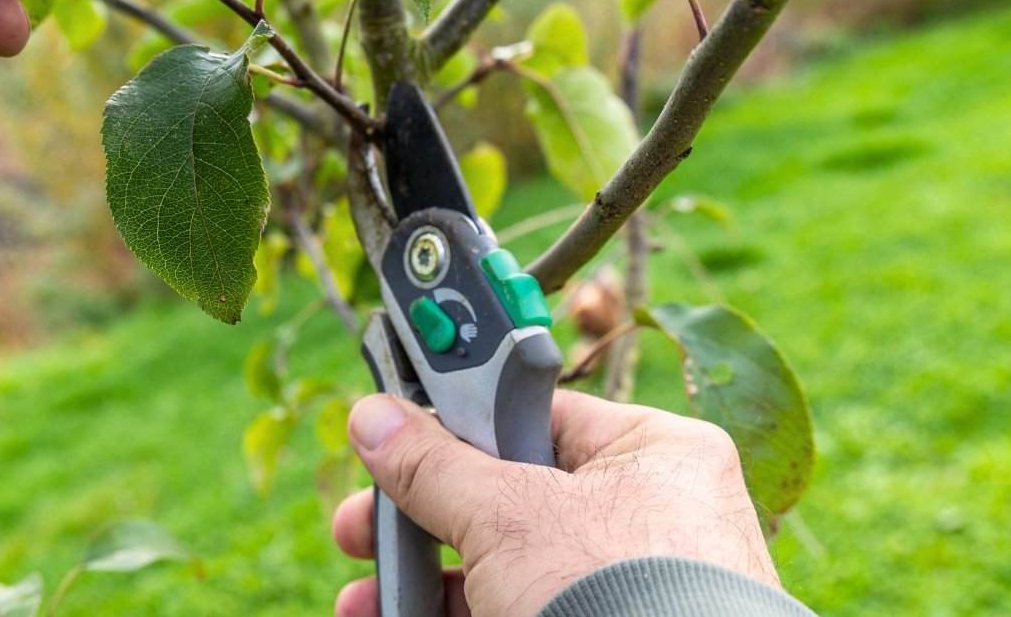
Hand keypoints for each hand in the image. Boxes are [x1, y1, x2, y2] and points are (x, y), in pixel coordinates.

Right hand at [332, 391, 777, 616]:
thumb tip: (374, 417)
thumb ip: (434, 464)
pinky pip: (517, 610)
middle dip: (419, 519)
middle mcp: (651, 518)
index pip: (537, 414)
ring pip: (504, 568)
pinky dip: (454, 615)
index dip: (458, 420)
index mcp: (654, 454)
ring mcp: (629, 586)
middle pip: (508, 497)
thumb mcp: (506, 516)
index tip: (392, 429)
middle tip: (356, 528)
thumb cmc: (618, 595)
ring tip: (360, 602)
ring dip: (420, 582)